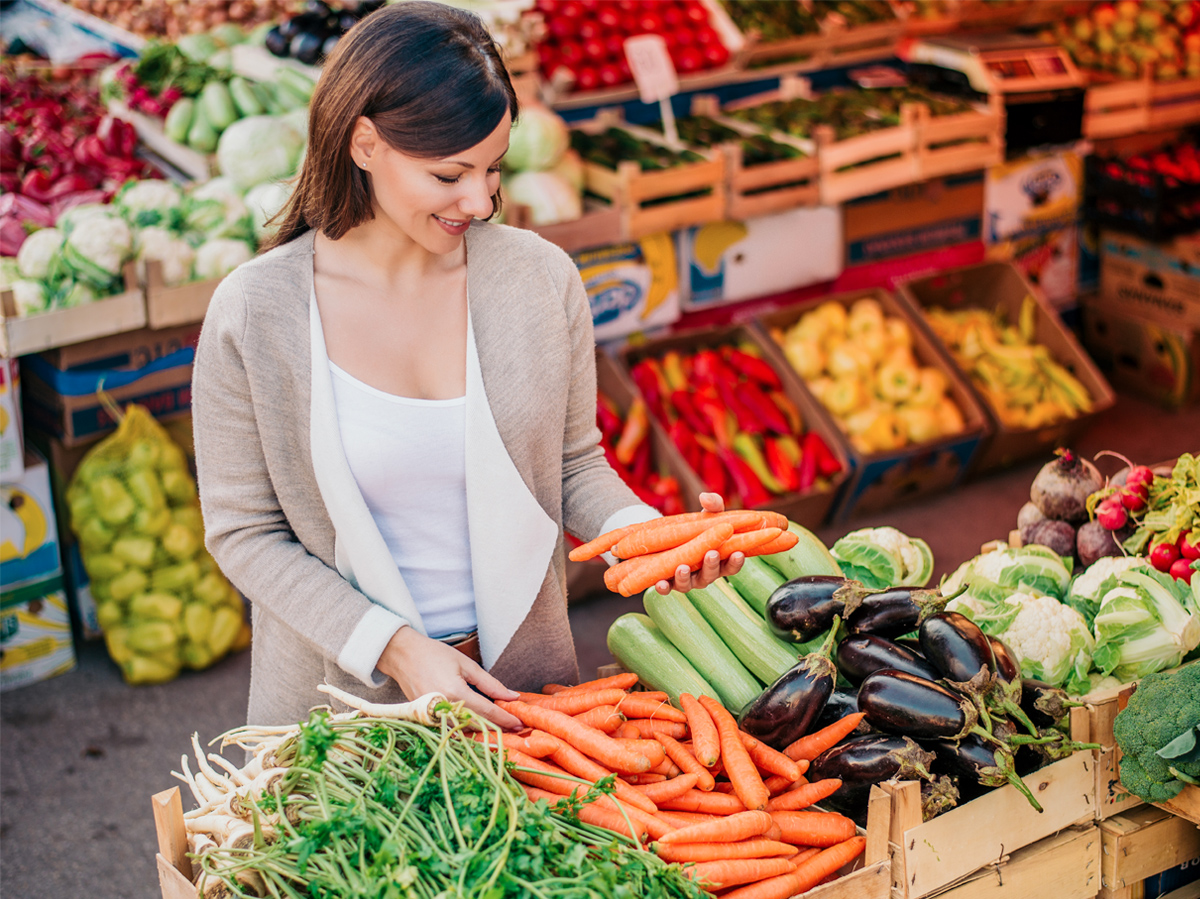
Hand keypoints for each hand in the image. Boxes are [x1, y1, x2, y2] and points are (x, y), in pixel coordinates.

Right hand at [377, 626, 522, 729]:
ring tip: (501, 727)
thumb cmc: (434, 655)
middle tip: (516, 728)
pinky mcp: (426, 719)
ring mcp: (432, 717)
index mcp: (455, 693)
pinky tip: (479, 725)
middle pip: (477, 726)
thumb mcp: (466, 665)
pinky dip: (466, 729)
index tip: (520, 723)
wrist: (403, 655)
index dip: (505, 719)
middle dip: (498, 728)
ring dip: (483, 731)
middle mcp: (443, 709)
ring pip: (464, 731)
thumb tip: (512, 696)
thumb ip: (490, 683)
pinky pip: (451, 729)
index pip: (487, 712)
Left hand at [654, 492, 744, 594]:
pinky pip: (666, 588)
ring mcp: (686, 580)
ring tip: (682, 567)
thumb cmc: (697, 526)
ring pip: (688, 585)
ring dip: (685, 578)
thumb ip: (712, 505)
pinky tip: (660, 583)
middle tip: (711, 554)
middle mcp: (704, 574)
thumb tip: (705, 498)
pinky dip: (663, 588)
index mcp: (718, 560)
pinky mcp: (668, 582)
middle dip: (711, 566)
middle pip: (710, 575)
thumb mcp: (707, 514)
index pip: (731, 565)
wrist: (670, 534)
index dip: (736, 561)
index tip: (738, 553)